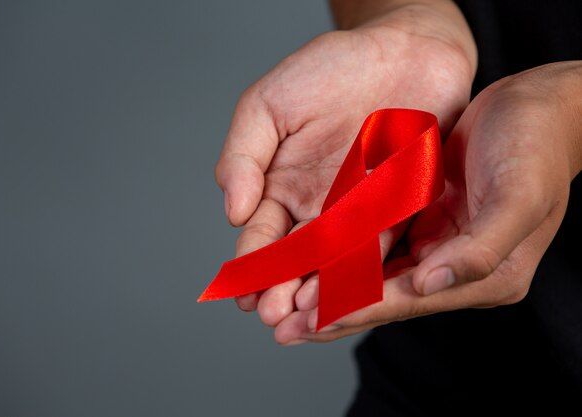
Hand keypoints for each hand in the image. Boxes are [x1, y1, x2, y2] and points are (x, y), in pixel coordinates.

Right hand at [215, 3, 475, 335]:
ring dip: (321, 290)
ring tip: (305, 316)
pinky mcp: (401, 205)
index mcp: (281, 187)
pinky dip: (366, 269)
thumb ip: (243, 157)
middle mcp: (318, 207)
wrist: (403, 47)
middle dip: (283, 289)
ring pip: (337, 260)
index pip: (261, 236)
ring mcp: (360, 210)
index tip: (241, 292)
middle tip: (271, 316)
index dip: (250, 265)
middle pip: (297, 259)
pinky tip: (351, 291)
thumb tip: (230, 212)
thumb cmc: (330, 69)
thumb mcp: (268, 105)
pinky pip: (383, 243)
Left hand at [279, 62, 581, 343]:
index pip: (407, 300)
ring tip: (285, 303)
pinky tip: (311, 259)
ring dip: (330, 288)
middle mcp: (455, 268)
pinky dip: (343, 253)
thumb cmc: (537, 147)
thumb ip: (481, 249)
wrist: (537, 107)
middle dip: (332, 312)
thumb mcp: (520, 196)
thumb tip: (428, 285)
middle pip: (383, 297)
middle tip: (283, 327)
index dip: (355, 311)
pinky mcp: (423, 219)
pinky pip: (375, 243)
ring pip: (373, 274)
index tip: (309, 321)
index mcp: (484, 275)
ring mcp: (437, 243)